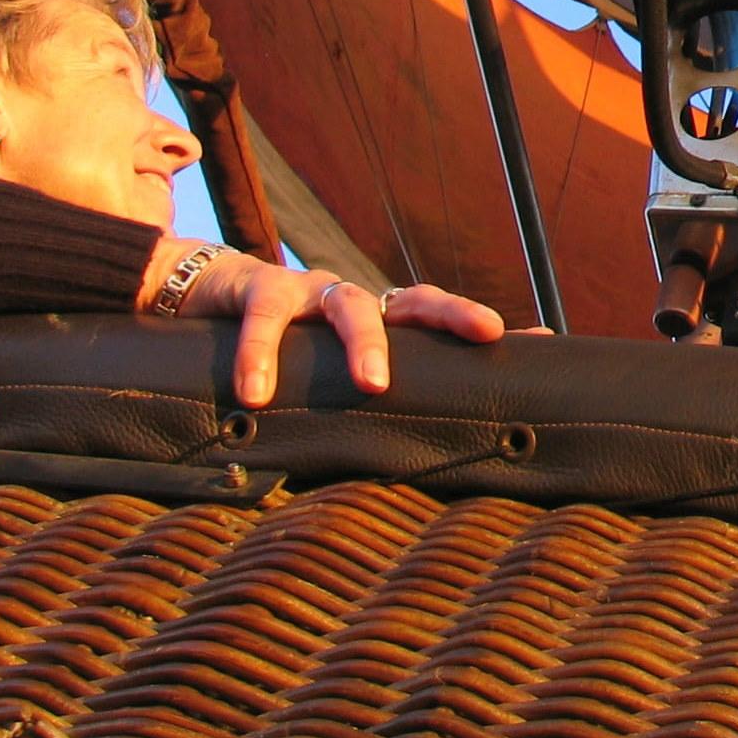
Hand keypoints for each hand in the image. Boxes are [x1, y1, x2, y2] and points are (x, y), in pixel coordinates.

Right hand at [144, 240, 509, 405]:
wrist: (199, 295)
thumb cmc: (275, 348)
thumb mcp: (322, 372)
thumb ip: (365, 396)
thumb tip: (423, 450)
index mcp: (373, 321)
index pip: (436, 318)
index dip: (481, 327)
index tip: (538, 338)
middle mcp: (349, 300)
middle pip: (410, 299)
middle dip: (448, 316)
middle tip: (481, 337)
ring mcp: (307, 289)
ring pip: (347, 304)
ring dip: (363, 342)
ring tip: (371, 385)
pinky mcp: (255, 287)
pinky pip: (263, 318)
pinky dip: (259, 354)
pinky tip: (255, 393)